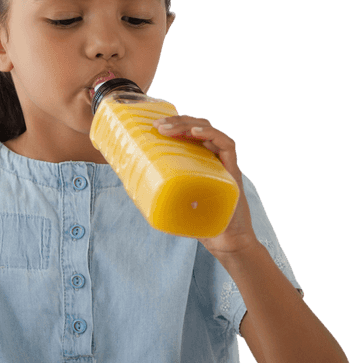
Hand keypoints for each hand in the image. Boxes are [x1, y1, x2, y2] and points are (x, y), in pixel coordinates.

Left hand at [152, 115, 258, 256]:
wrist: (225, 241)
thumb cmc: (200, 222)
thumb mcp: (175, 203)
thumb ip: (160, 191)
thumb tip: (128, 184)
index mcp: (199, 160)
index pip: (188, 132)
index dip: (173, 124)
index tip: (154, 126)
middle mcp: (213, 157)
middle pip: (197, 126)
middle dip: (176, 121)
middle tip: (157, 126)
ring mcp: (224, 162)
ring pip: (209, 130)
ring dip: (187, 124)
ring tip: (167, 128)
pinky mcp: (233, 170)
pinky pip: (226, 144)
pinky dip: (210, 134)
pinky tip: (194, 133)